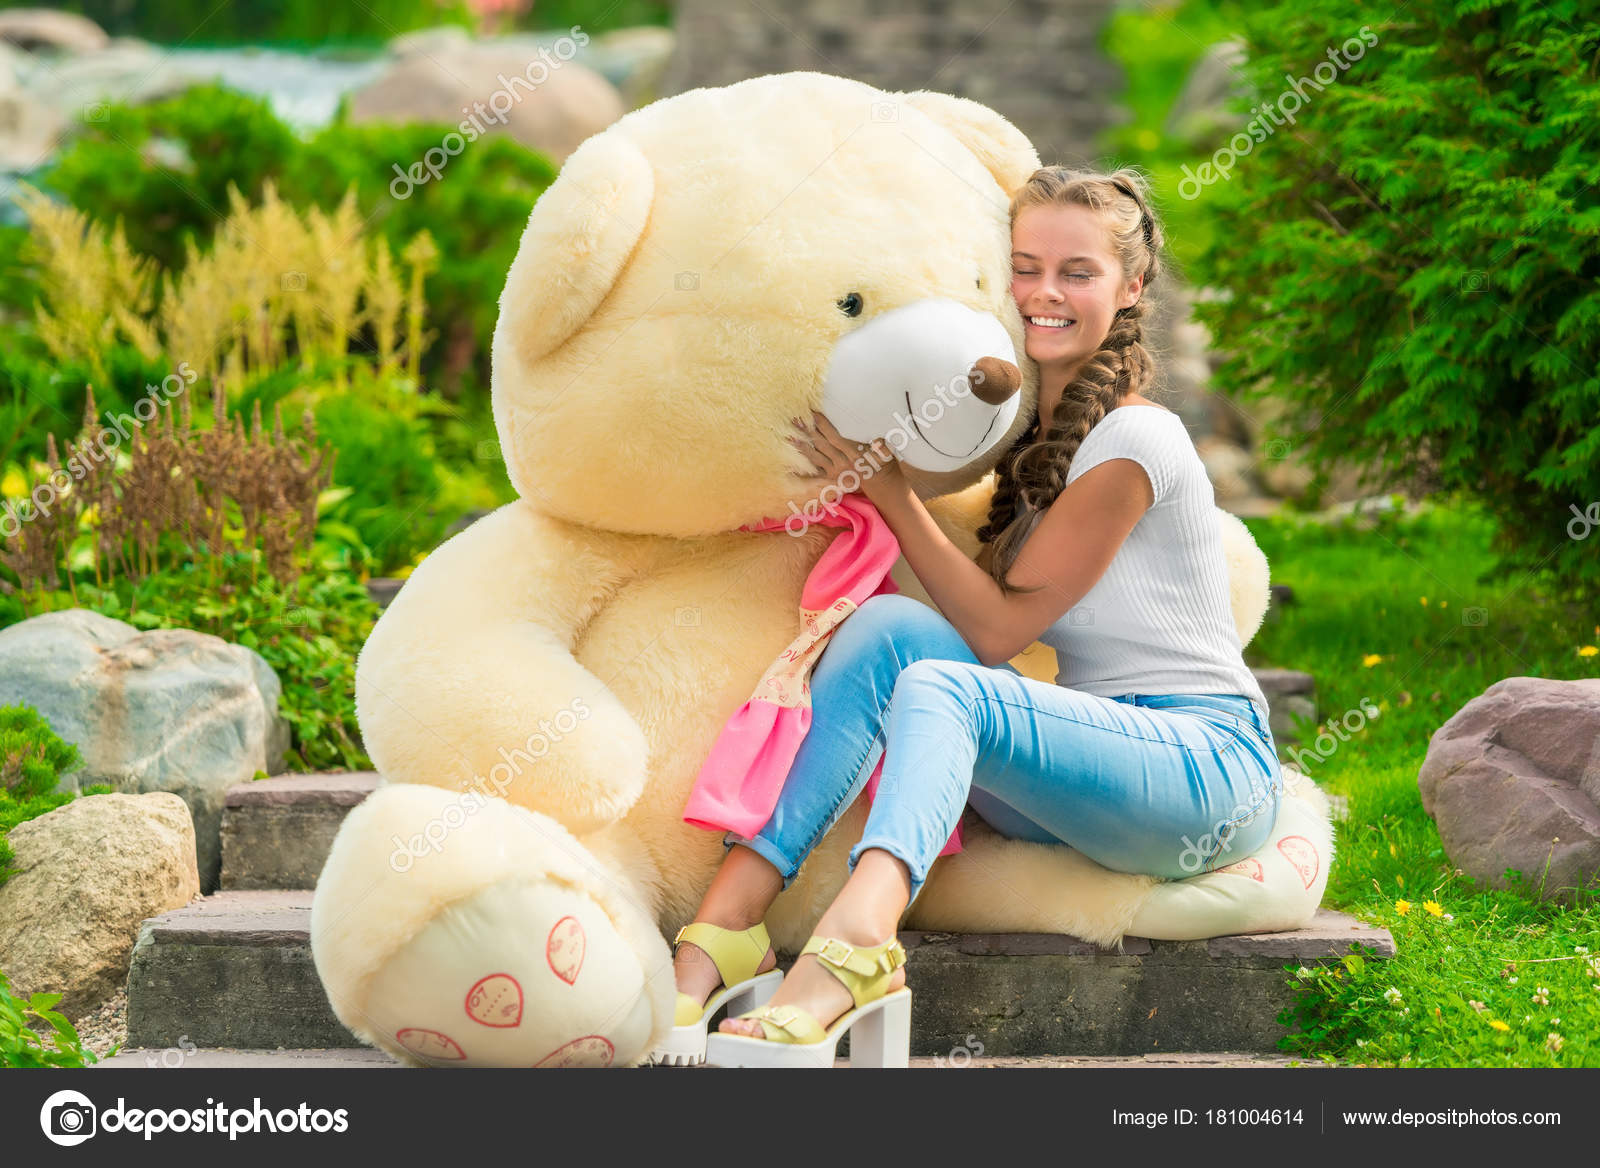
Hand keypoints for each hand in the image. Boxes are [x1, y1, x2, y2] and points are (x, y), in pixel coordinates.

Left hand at [787, 410, 904, 503]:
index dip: (823, 426)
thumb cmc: (883, 465)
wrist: (881, 486)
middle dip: (808, 432)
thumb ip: (884, 449)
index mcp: (854, 454)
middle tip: (795, 419)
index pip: (835, 437)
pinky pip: (815, 470)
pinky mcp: (832, 478)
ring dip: (802, 446)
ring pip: (815, 457)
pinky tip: (792, 462)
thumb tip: (878, 442)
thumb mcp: (887, 456)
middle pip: (821, 445)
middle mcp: (842, 462)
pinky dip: (804, 466)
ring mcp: (835, 471)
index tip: (813, 414)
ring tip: (789, 437)